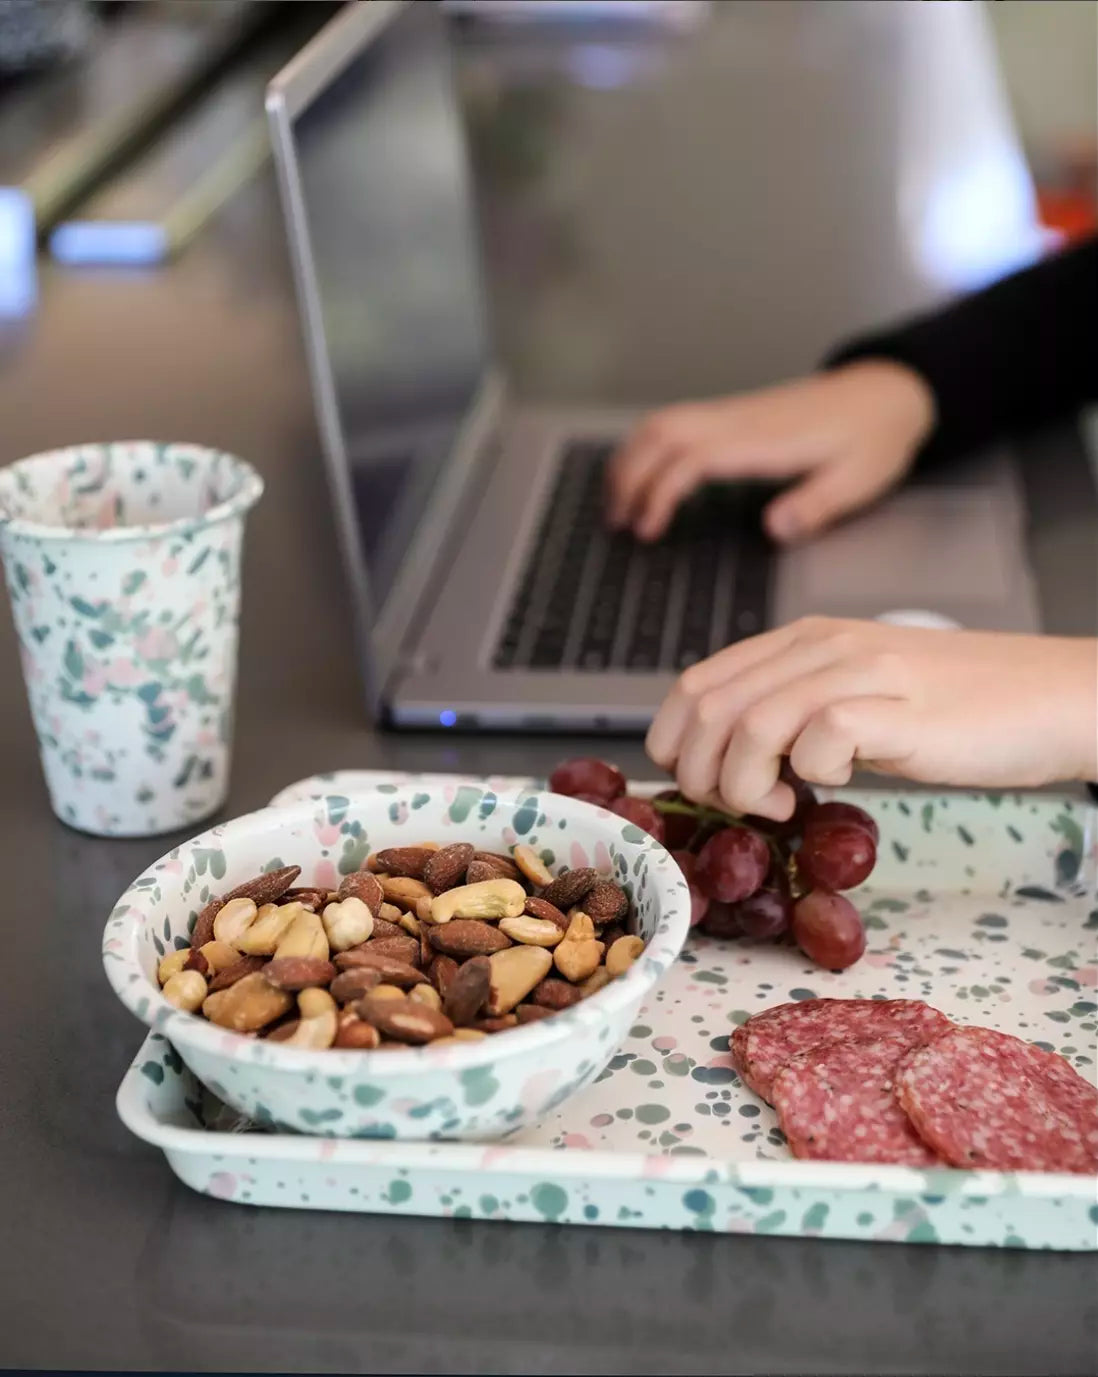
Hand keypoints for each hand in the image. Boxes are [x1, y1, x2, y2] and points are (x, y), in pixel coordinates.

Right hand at [606, 360, 935, 542]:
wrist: (887, 391)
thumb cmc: (874, 436)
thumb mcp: (860, 479)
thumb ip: (816, 505)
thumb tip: (774, 528)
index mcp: (764, 440)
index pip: (693, 459)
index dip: (660, 493)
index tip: (647, 529)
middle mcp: (740, 420)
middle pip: (661, 433)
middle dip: (628, 475)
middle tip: (616, 522)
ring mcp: (734, 413)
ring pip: (662, 422)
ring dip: (631, 459)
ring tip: (618, 503)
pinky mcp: (734, 415)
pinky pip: (677, 423)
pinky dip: (648, 448)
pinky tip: (645, 476)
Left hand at [646, 617, 1097, 819]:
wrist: (1052, 698)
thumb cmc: (956, 708)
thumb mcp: (855, 697)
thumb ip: (793, 713)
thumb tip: (725, 763)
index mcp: (801, 640)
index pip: (695, 682)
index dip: (674, 742)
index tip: (698, 783)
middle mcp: (820, 645)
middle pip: (708, 707)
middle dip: (701, 773)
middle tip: (735, 805)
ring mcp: (859, 672)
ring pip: (750, 724)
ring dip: (745, 783)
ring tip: (779, 804)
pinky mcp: (896, 709)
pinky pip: (818, 740)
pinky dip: (808, 775)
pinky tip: (834, 784)